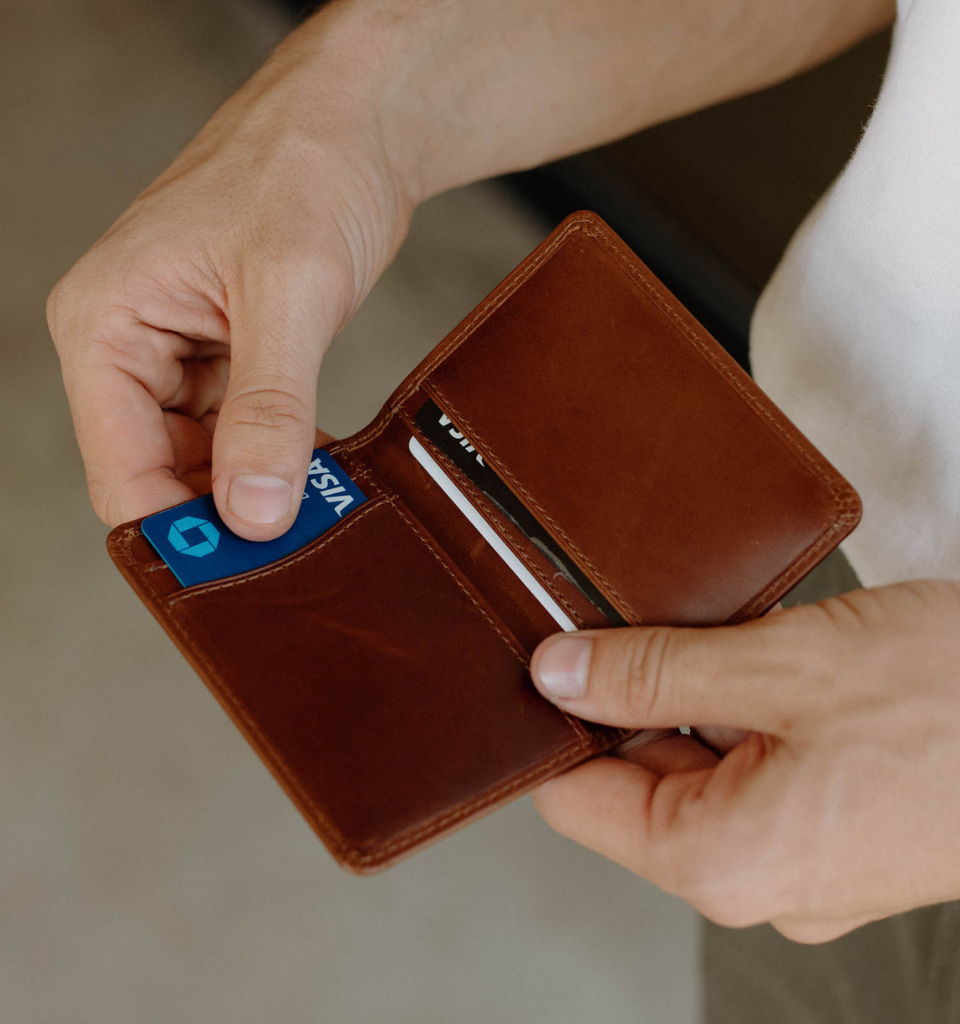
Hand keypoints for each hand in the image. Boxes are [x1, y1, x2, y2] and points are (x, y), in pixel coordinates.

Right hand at [47, 16, 411, 538]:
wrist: (356, 127)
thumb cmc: (305, 170)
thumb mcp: (287, 292)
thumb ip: (266, 408)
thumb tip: (253, 511)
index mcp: (105, 326)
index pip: (121, 472)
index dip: (182, 532)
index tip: (250, 571)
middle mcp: (129, 346)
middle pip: (162, 475)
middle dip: (228, 516)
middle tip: (303, 544)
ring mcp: (179, 354)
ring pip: (206, 460)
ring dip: (260, 489)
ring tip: (321, 508)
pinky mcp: (229, 355)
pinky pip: (243, 432)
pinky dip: (280, 457)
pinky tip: (319, 471)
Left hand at [530, 580, 959, 942]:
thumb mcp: (785, 665)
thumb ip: (654, 673)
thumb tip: (557, 674)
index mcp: (723, 862)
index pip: (578, 800)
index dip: (558, 721)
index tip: (555, 652)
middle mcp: (757, 882)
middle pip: (638, 785)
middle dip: (634, 701)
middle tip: (657, 620)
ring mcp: (803, 865)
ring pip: (701, 773)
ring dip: (699, 702)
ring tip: (740, 640)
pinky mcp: (840, 836)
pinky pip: (758, 775)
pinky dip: (749, 718)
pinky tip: (779, 667)